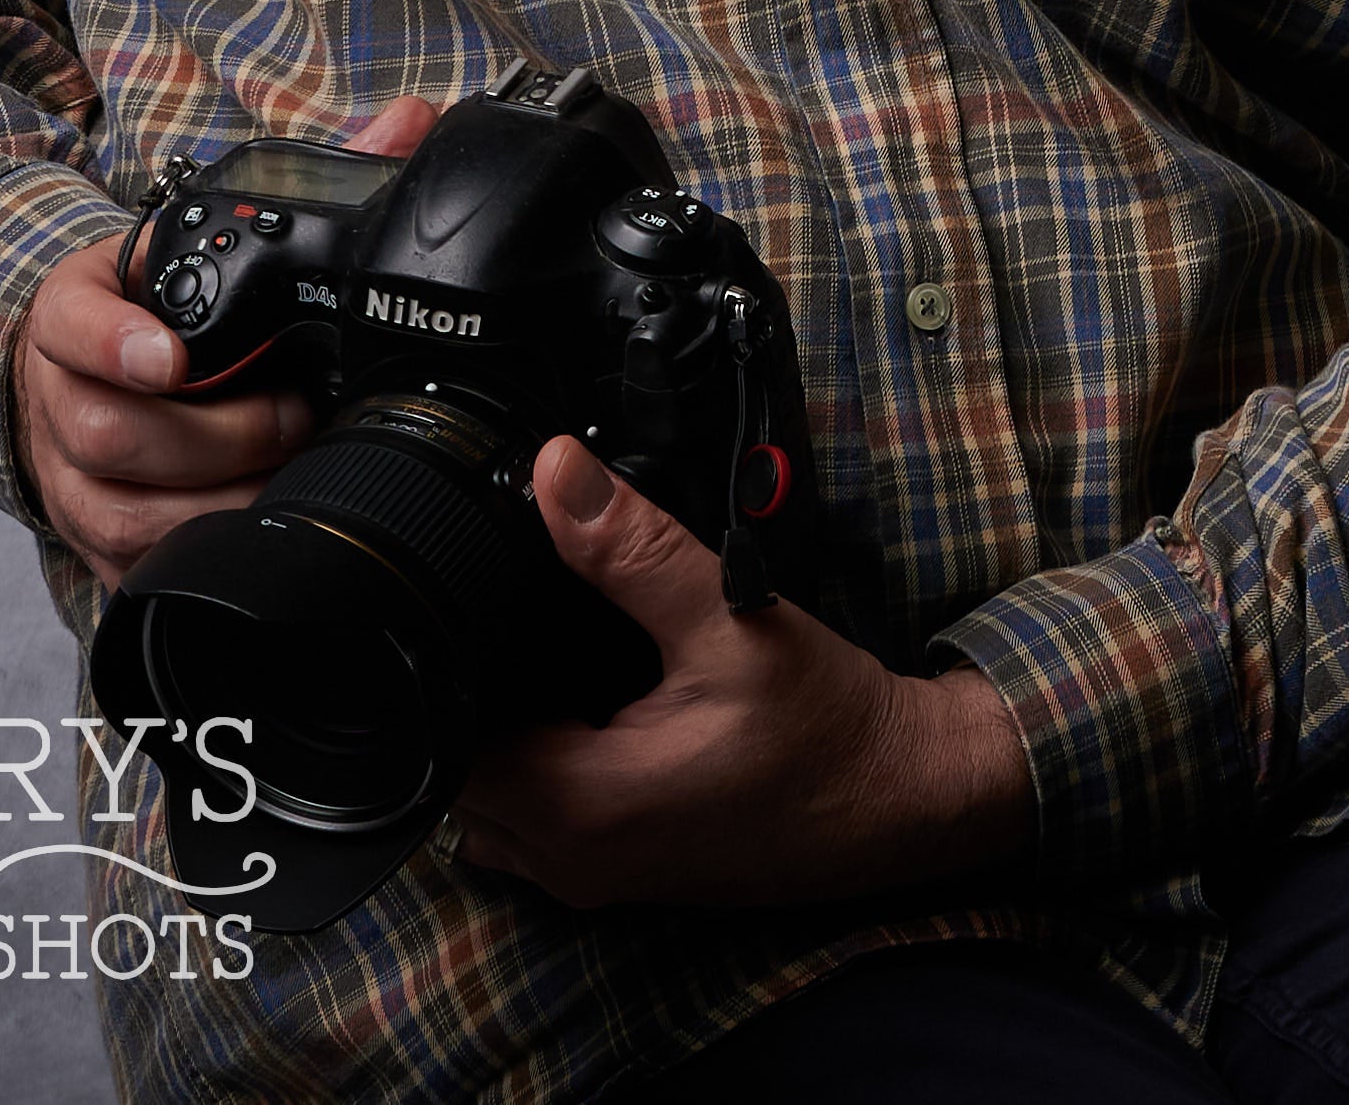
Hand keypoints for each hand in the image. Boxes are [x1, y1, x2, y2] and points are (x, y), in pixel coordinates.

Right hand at [11, 94, 437, 584]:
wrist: (83, 364)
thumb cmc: (158, 299)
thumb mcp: (200, 231)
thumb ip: (304, 175)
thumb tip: (405, 126)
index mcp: (75, 309)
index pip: (71, 323)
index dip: (114, 343)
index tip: (170, 357)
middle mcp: (57, 397)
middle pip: (108, 431)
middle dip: (218, 433)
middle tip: (294, 413)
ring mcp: (66, 477)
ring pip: (121, 510)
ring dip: (220, 499)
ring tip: (291, 468)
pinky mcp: (86, 540)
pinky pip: (131, 566)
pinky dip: (202, 550)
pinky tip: (260, 521)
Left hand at [453, 438, 1032, 907]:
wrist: (902, 796)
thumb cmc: (828, 726)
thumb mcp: (731, 617)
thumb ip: (634, 547)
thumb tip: (554, 471)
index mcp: (584, 806)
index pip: (447, 746)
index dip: (445, 671)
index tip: (464, 604)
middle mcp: (575, 861)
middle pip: (460, 774)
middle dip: (473, 698)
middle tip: (512, 616)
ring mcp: (600, 878)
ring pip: (494, 805)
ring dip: (504, 737)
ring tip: (545, 656)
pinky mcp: (627, 872)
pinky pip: (539, 824)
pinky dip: (540, 767)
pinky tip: (584, 704)